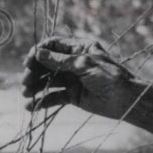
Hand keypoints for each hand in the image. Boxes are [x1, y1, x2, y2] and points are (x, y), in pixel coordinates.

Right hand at [21, 36, 136, 120]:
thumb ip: (60, 61)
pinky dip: (42, 101)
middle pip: (47, 63)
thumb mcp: (84, 65)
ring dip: (35, 86)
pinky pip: (54, 97)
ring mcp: (73, 79)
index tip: (28, 62)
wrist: (126, 100)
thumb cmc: (109, 76)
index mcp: (80, 49)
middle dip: (35, 71)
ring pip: (48, 80)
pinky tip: (31, 107)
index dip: (39, 52)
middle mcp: (75, 62)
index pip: (54, 45)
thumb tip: (38, 53)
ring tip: (26, 94)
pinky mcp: (72, 95)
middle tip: (26, 81)